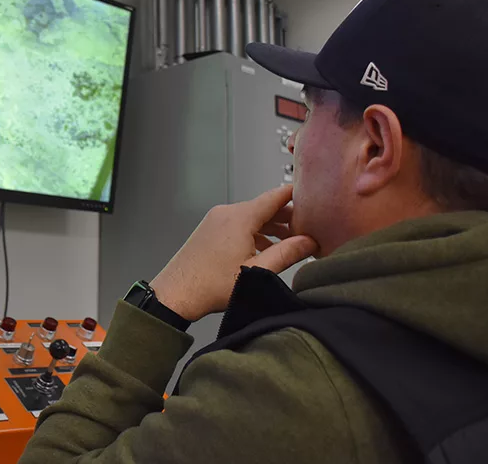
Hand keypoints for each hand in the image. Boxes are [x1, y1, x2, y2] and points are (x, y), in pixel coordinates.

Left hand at [150, 185, 317, 321]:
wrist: (176, 293)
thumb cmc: (210, 285)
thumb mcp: (257, 271)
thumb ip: (287, 254)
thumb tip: (309, 243)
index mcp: (240, 217)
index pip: (274, 197)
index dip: (295, 195)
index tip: (312, 194)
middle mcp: (226, 213)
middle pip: (264, 207)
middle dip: (286, 217)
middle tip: (308, 229)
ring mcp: (215, 221)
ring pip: (251, 217)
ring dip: (270, 228)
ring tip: (289, 243)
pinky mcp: (209, 230)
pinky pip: (237, 225)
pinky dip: (253, 233)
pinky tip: (263, 250)